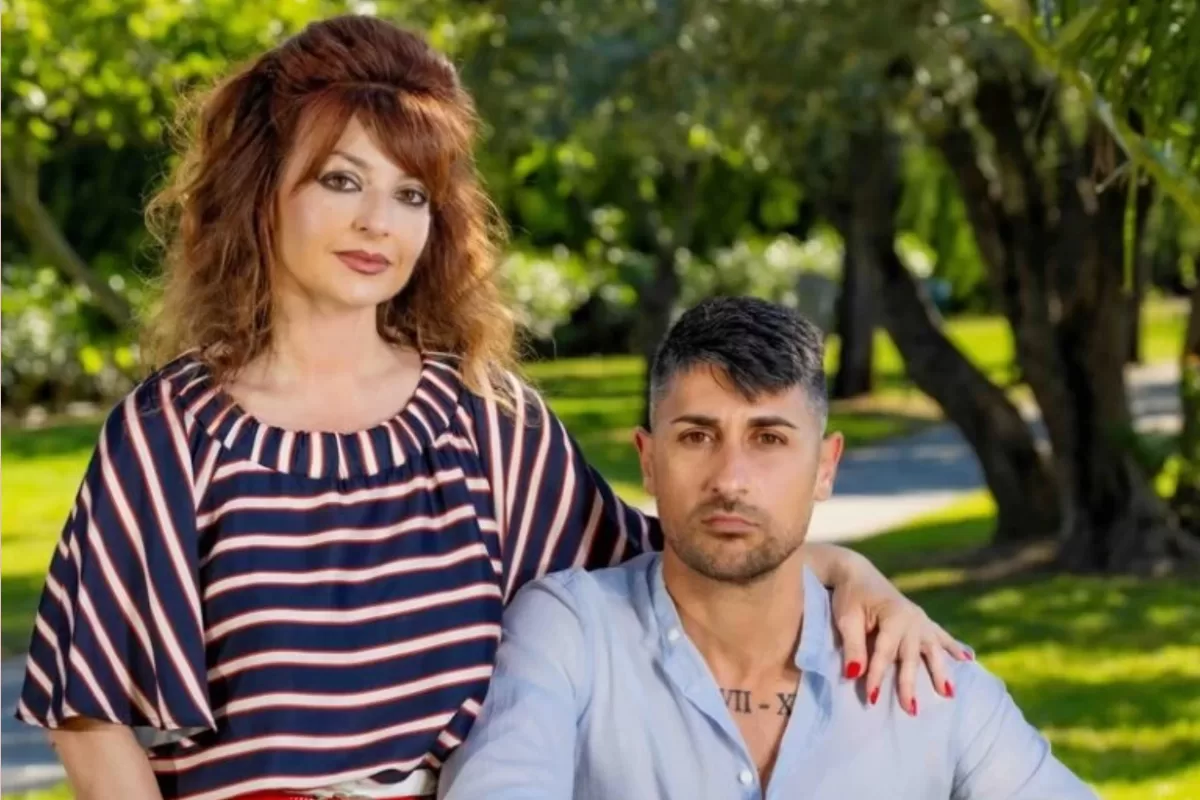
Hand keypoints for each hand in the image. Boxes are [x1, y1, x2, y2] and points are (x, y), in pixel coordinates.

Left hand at [830, 558, 970, 713]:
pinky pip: (941, 636)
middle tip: (910, 709)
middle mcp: (912, 619)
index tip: (871, 698)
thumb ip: (853, 647)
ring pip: (932, 650)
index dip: (877, 676)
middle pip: (911, 657)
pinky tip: (967, 659)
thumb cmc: (849, 596)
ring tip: (948, 694)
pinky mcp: (923, 620)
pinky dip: (954, 647)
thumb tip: (854, 675)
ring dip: (940, 671)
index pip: (885, 653)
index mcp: (893, 616)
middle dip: (909, 684)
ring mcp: (920, 619)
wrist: (857, 572)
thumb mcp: (846, 619)